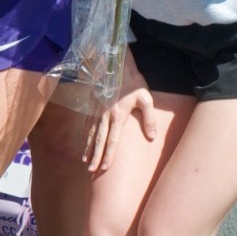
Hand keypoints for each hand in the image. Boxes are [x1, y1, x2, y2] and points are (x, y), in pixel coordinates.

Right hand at [84, 50, 165, 172]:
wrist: (114, 65)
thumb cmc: (133, 82)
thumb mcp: (145, 98)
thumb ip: (148, 118)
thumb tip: (152, 137)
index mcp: (118, 116)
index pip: (112, 140)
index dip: (109, 155)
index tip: (105, 168)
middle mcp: (104, 116)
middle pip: (99, 141)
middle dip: (95, 157)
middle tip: (91, 170)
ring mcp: (96, 111)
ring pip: (91, 134)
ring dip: (88, 149)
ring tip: (86, 161)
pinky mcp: (92, 106)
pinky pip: (87, 124)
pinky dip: (85, 136)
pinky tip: (84, 143)